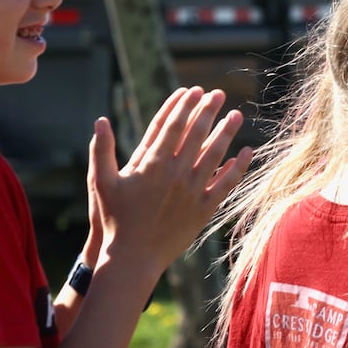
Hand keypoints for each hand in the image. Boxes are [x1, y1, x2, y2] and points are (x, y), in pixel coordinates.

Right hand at [86, 87, 252, 276]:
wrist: (133, 257)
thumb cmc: (114, 219)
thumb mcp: (100, 182)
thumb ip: (101, 150)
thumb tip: (100, 120)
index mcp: (151, 165)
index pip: (172, 126)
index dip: (184, 106)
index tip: (194, 90)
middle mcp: (175, 174)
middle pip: (197, 134)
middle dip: (208, 110)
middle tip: (218, 94)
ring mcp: (193, 191)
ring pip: (215, 154)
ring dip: (227, 132)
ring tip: (237, 114)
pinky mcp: (205, 209)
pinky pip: (226, 183)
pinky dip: (239, 167)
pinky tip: (247, 152)